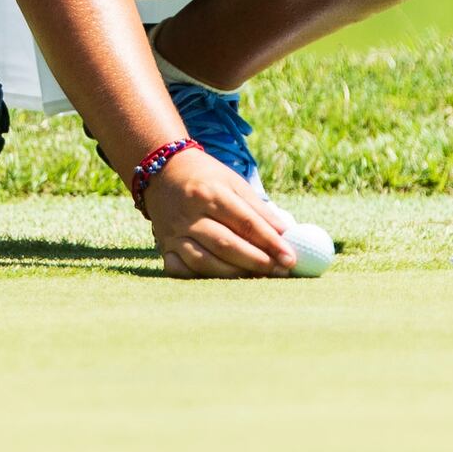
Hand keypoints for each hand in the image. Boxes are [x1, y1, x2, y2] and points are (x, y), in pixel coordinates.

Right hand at [142, 147, 297, 277]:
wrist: (162, 171)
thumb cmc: (206, 178)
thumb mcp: (233, 182)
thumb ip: (258, 209)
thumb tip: (288, 234)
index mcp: (209, 193)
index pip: (245, 222)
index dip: (270, 242)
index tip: (290, 257)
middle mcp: (189, 214)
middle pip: (226, 244)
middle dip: (257, 261)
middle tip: (281, 271)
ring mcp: (174, 233)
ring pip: (205, 261)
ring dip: (235, 273)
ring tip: (258, 277)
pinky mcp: (163, 247)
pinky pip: (180, 270)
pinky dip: (201, 277)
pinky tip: (221, 279)